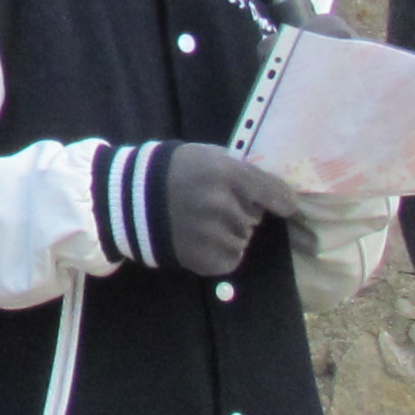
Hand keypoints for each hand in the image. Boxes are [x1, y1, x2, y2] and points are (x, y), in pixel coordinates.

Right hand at [155, 144, 303, 278]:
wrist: (129, 200)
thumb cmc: (171, 170)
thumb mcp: (207, 155)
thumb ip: (237, 169)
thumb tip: (265, 185)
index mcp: (229, 175)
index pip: (274, 193)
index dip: (283, 200)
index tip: (286, 206)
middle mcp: (226, 206)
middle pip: (256, 217)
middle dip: (243, 213)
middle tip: (216, 206)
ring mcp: (215, 234)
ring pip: (243, 239)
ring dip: (231, 233)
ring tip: (204, 224)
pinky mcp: (204, 259)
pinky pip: (230, 259)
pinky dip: (221, 253)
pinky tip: (202, 240)